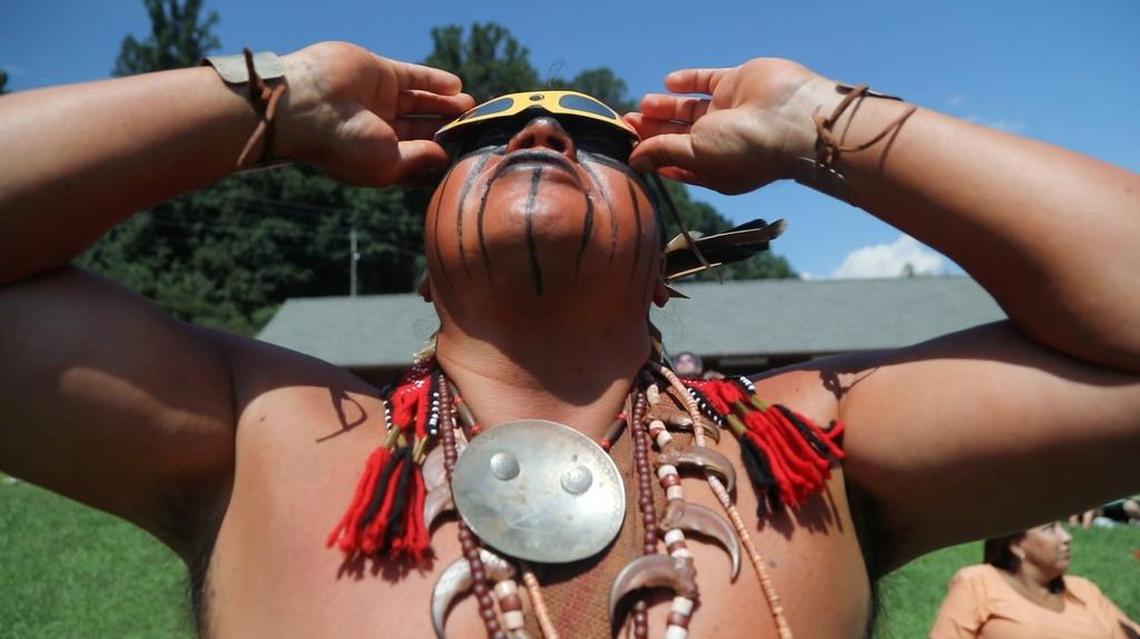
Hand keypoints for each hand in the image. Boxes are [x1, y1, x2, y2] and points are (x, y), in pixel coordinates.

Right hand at [278, 42, 473, 185]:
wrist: (308, 106)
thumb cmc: (343, 145)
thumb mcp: (388, 164)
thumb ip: (420, 159)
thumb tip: (444, 158)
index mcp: (378, 159)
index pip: (417, 161)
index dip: (440, 160)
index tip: (466, 160)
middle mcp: (379, 131)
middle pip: (423, 130)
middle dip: (449, 129)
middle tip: (476, 128)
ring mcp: (379, 101)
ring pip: (422, 102)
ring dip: (447, 104)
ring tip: (472, 107)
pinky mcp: (380, 74)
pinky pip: (414, 77)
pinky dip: (435, 81)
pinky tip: (456, 86)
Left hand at [625, 58, 834, 194]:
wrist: (790, 118)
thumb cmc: (745, 149)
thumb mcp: (695, 155)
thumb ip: (662, 152)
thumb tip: (634, 159)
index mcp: (715, 169)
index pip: (677, 164)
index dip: (653, 156)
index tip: (628, 148)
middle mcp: (723, 143)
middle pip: (680, 135)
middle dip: (653, 130)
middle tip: (628, 121)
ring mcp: (731, 113)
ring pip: (691, 109)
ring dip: (666, 107)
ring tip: (643, 105)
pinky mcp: (737, 84)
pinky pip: (708, 81)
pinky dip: (688, 81)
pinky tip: (668, 82)